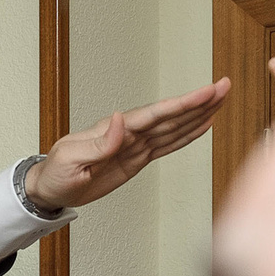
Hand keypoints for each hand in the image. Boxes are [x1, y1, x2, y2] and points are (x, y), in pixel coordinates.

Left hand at [25, 78, 230, 210]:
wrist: (49, 189)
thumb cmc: (55, 174)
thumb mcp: (70, 160)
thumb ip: (98, 143)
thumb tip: (119, 120)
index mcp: (114, 130)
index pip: (154, 114)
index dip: (182, 104)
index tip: (206, 91)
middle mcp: (128, 133)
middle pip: (170, 115)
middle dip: (199, 102)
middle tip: (225, 86)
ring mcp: (134, 145)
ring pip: (173, 127)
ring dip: (198, 114)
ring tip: (222, 99)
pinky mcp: (137, 158)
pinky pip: (167, 144)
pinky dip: (186, 134)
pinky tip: (203, 124)